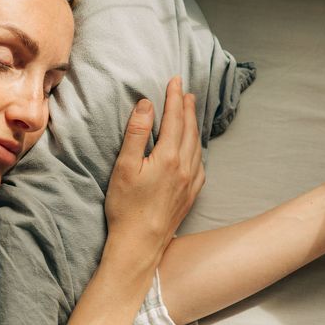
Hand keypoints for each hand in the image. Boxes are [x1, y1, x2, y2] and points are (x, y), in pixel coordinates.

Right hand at [104, 76, 204, 259]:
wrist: (140, 244)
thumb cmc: (127, 207)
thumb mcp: (124, 167)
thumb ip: (137, 134)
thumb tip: (147, 105)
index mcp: (169, 157)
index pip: (174, 118)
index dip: (174, 97)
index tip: (175, 80)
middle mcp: (185, 167)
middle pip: (189, 129)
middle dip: (187, 107)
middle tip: (185, 91)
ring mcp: (191, 182)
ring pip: (196, 145)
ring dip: (193, 125)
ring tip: (191, 112)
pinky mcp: (191, 194)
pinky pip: (200, 163)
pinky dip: (197, 147)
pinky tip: (194, 148)